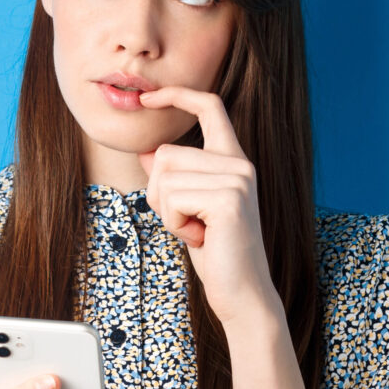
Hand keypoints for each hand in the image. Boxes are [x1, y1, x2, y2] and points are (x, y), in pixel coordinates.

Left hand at [137, 86, 278, 326]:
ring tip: (197, 231)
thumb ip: (172, 179)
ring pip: (164, 178)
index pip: (210, 107)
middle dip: (160, 194)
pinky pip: (172, 199)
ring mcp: (237, 178)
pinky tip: (200, 238)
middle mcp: (240, 163)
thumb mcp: (187, 210)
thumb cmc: (217, 253)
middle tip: (190, 223)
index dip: (177, 95)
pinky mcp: (228, 199)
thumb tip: (147, 153)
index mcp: (233, 160)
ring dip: (168, 213)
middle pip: (166, 153)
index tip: (148, 98)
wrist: (242, 293)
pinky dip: (174, 224)